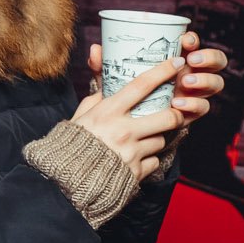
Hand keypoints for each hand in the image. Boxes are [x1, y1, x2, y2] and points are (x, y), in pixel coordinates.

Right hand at [71, 53, 182, 181]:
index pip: (142, 85)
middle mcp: (123, 131)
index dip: (163, 71)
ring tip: (145, 137)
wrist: (66, 180)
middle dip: (177, 113)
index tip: (177, 61)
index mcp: (108, 112)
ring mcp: (132, 153)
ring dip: (158, 137)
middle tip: (175, 111)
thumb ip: (97, 95)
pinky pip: (154, 161)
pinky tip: (137, 156)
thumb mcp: (82, 114)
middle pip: (168, 117)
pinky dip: (149, 159)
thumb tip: (105, 72)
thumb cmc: (73, 144)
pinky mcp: (136, 172)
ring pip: (162, 140)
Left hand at [86, 32, 227, 133]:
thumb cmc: (126, 97)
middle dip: (208, 58)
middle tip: (191, 62)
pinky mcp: (194, 112)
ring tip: (186, 84)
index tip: (184, 40)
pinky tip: (178, 105)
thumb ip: (105, 68)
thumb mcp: (115, 81)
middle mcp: (192, 72)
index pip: (192, 43)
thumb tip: (95, 50)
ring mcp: (196, 92)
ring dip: (205, 81)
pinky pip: (203, 107)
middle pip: (215, 60)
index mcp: (177, 58)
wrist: (132, 126)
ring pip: (215, 83)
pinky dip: (194, 105)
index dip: (193, 39)